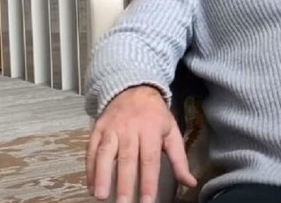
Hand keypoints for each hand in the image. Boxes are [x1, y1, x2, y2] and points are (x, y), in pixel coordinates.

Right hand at [86, 86, 196, 202]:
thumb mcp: (172, 132)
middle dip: (124, 183)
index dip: (148, 181)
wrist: (133, 89)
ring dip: (101, 175)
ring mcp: (112, 128)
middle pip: (127, 159)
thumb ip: (180, 160)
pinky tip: (90, 184)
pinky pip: (91, 150)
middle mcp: (131, 129)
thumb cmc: (155, 116)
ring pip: (105, 153)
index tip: (146, 201)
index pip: (150, 159)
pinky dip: (90, 168)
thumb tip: (190, 183)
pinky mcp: (97, 129)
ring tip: (100, 196)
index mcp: (152, 130)